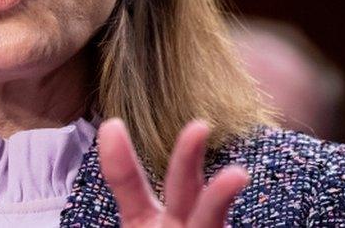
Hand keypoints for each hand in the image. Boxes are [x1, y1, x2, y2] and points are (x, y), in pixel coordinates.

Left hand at [98, 118, 248, 227]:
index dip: (119, 160)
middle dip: (187, 157)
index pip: (131, 186)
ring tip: (236, 174)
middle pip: (183, 189)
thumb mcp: (140, 221)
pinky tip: (236, 180)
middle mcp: (178, 227)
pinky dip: (220, 212)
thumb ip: (129, 193)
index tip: (111, 127)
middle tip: (197, 126)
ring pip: (210, 216)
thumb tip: (108, 144)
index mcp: (146, 222)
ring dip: (220, 195)